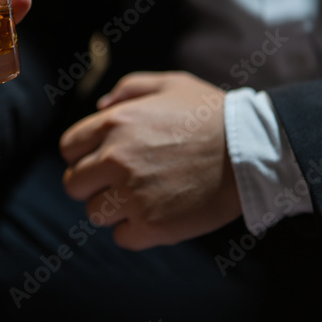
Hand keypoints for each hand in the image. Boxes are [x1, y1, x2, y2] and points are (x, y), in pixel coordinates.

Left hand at [59, 71, 240, 248]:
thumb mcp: (171, 84)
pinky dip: (136, 231)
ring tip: (145, 198)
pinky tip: (158, 215)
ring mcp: (132, 195)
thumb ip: (129, 89)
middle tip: (121, 183)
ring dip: (114, 209)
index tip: (101, 160)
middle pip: (74, 184)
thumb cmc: (213, 114)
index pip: (68, 148)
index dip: (82, 155)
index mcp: (115, 124)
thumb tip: (99, 106)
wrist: (253, 151)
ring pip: (95, 213)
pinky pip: (122, 237)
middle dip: (94, 184)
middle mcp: (115, 159)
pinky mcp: (152, 225)